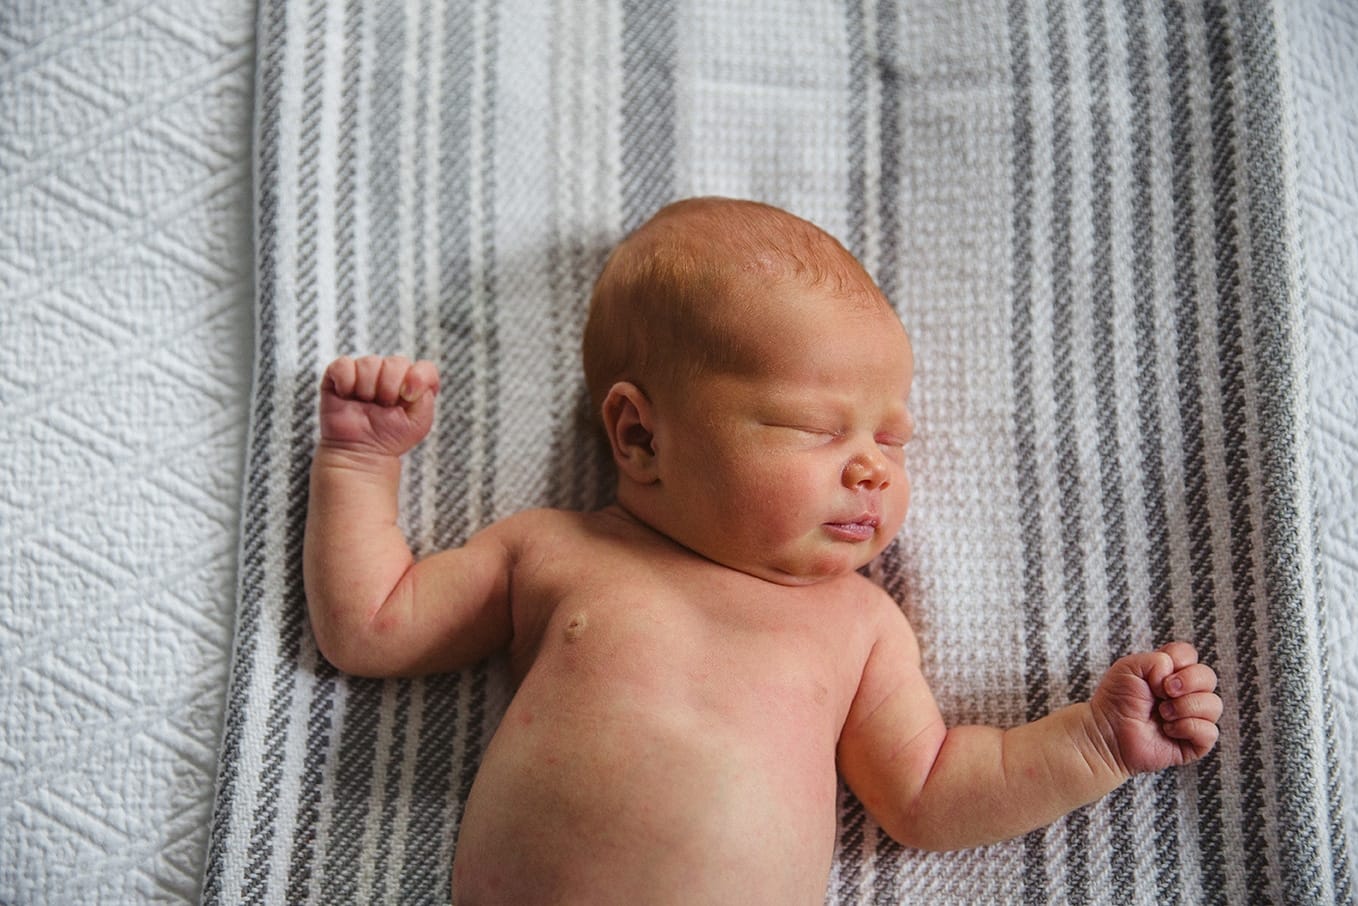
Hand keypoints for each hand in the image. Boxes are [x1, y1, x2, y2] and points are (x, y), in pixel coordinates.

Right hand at [318, 355, 439, 456]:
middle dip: (390, 387)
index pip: (424, 367)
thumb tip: (413, 377)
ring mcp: (364, 372)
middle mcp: (389, 373)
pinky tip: (347, 397)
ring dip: (368, 388)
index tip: (408, 397)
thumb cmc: (390, 437)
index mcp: (412, 382)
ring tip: (365, 405)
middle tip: (383, 407)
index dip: (419, 378)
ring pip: (369, 362)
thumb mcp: (419, 422)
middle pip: (396, 362)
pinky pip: (343, 365)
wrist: (361, 452)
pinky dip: (346, 382)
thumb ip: (426, 396)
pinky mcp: (338, 375)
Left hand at [1090, 641, 1221, 776]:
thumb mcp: (1129, 667)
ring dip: (1184, 707)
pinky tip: (1168, 730)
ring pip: (1214, 704)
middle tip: (1164, 692)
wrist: (1108, 733)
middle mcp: (1186, 693)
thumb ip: (1157, 659)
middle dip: (1187, 681)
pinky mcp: (1196, 742)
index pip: (1190, 655)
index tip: (1157, 673)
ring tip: (1162, 714)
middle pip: (1208, 676)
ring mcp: (1193, 717)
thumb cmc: (1116, 700)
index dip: (1179, 659)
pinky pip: (1210, 731)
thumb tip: (1176, 676)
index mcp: (1171, 672)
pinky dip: (1187, 728)